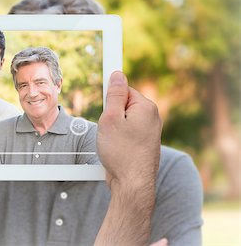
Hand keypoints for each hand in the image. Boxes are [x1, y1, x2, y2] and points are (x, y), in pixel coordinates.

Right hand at [97, 71, 161, 189]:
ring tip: (112, 142)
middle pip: (125, 105)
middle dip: (112, 115)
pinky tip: (117, 150)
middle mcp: (152, 117)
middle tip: (108, 129)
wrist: (132, 184)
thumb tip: (117, 75)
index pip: (124, 89)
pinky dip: (120, 138)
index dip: (110, 99)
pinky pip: (129, 133)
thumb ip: (114, 95)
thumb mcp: (110, 118)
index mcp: (146, 107)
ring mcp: (150, 132)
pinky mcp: (146, 143)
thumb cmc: (121, 152)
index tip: (106, 110)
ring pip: (125, 120)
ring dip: (115, 128)